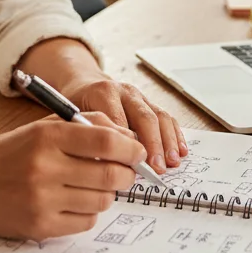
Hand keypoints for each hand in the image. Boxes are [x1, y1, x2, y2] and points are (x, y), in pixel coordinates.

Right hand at [0, 113, 144, 239]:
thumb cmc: (11, 153)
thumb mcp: (44, 127)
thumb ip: (86, 125)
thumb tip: (128, 138)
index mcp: (47, 136)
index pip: (105, 142)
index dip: (131, 148)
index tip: (138, 151)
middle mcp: (45, 167)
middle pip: (110, 175)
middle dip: (127, 174)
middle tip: (126, 172)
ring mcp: (42, 199)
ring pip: (102, 200)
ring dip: (108, 193)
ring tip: (95, 185)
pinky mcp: (40, 226)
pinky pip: (86, 221)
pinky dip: (89, 212)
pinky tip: (75, 201)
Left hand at [59, 76, 187, 174]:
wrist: (84, 84)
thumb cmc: (77, 106)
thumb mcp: (72, 116)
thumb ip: (85, 134)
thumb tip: (100, 164)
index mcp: (103, 93)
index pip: (119, 119)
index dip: (127, 143)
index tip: (131, 166)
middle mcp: (125, 92)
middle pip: (144, 116)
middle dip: (153, 144)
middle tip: (157, 168)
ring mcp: (139, 96)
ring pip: (159, 116)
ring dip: (168, 141)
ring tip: (172, 162)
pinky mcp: (149, 103)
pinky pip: (166, 117)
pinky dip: (175, 135)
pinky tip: (180, 151)